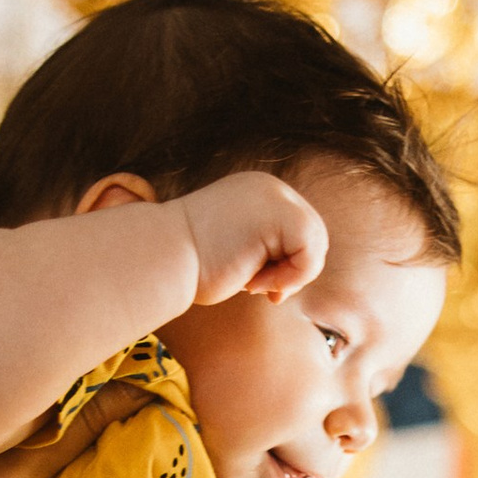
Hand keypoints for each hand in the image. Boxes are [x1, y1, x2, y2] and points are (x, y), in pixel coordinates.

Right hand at [178, 170, 326, 306]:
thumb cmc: (190, 266)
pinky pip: (310, 252)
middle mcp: (269, 186)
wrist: (162, 258)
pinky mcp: (278, 213)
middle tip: (264, 291)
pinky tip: (255, 283)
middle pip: (313, 234)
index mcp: (257, 191)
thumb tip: (301, 270)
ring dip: (290, 276)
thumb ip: (265, 248)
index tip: (259, 285)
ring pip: (315, 243)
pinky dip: (292, 277)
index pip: (298, 230)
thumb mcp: (235, 248)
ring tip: (254, 285)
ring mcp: (274, 194)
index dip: (290, 264)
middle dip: (295, 270)